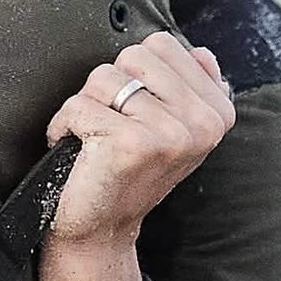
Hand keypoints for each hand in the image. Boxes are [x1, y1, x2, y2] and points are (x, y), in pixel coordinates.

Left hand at [44, 32, 235, 250]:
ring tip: (95, 141)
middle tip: (111, 128)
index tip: (134, 115)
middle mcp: (199, 123)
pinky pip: (78, 105)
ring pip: (103, 78)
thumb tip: (199, 53)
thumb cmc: (129, 178)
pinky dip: (64, 126)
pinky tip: (78, 153)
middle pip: (133, 56)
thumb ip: (189, 88)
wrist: (102, 233)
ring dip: (86, 107)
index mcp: (216, 114)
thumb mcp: (173, 133)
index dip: (134, 75)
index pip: (163, 47)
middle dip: (110, 87)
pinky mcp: (130, 144)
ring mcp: (168, 133)